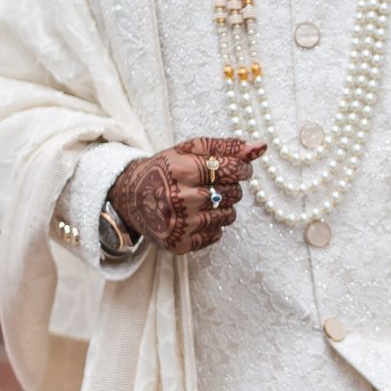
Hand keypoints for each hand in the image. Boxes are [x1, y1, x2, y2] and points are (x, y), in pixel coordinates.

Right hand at [109, 136, 264, 253]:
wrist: (130, 198)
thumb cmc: (165, 169)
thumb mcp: (189, 150)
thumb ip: (225, 146)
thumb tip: (260, 147)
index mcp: (181, 170)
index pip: (230, 169)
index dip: (242, 168)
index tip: (239, 168)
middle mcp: (179, 199)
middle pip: (232, 193)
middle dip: (231, 187)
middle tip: (215, 183)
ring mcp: (180, 224)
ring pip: (228, 216)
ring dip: (224, 206)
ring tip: (205, 199)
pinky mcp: (180, 243)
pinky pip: (216, 235)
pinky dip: (213, 224)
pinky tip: (197, 215)